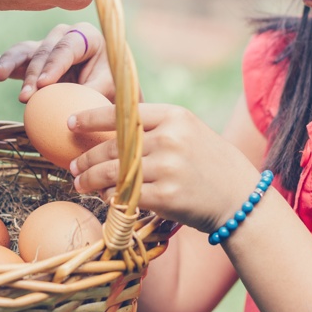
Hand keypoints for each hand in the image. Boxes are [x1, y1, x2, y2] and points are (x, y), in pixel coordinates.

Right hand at [0, 21, 113, 102]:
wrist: (108, 94)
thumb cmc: (113, 90)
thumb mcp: (111, 91)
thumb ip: (94, 95)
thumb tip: (74, 112)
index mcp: (87, 36)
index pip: (67, 48)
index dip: (55, 65)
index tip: (44, 85)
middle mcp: (63, 36)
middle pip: (43, 51)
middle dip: (32, 74)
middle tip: (26, 96)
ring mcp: (44, 48)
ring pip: (22, 53)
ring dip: (7, 64)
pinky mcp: (30, 62)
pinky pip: (7, 62)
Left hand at [69, 103, 261, 233]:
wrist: (239, 197)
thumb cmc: (210, 164)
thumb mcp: (189, 132)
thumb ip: (155, 128)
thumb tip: (110, 130)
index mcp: (174, 116)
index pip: (122, 113)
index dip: (91, 118)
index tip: (71, 123)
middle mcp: (171, 138)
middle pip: (113, 146)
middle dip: (86, 156)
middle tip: (72, 164)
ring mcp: (168, 167)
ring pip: (114, 172)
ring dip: (90, 179)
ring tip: (79, 183)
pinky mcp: (166, 196)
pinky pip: (126, 196)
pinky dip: (110, 198)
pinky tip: (104, 198)